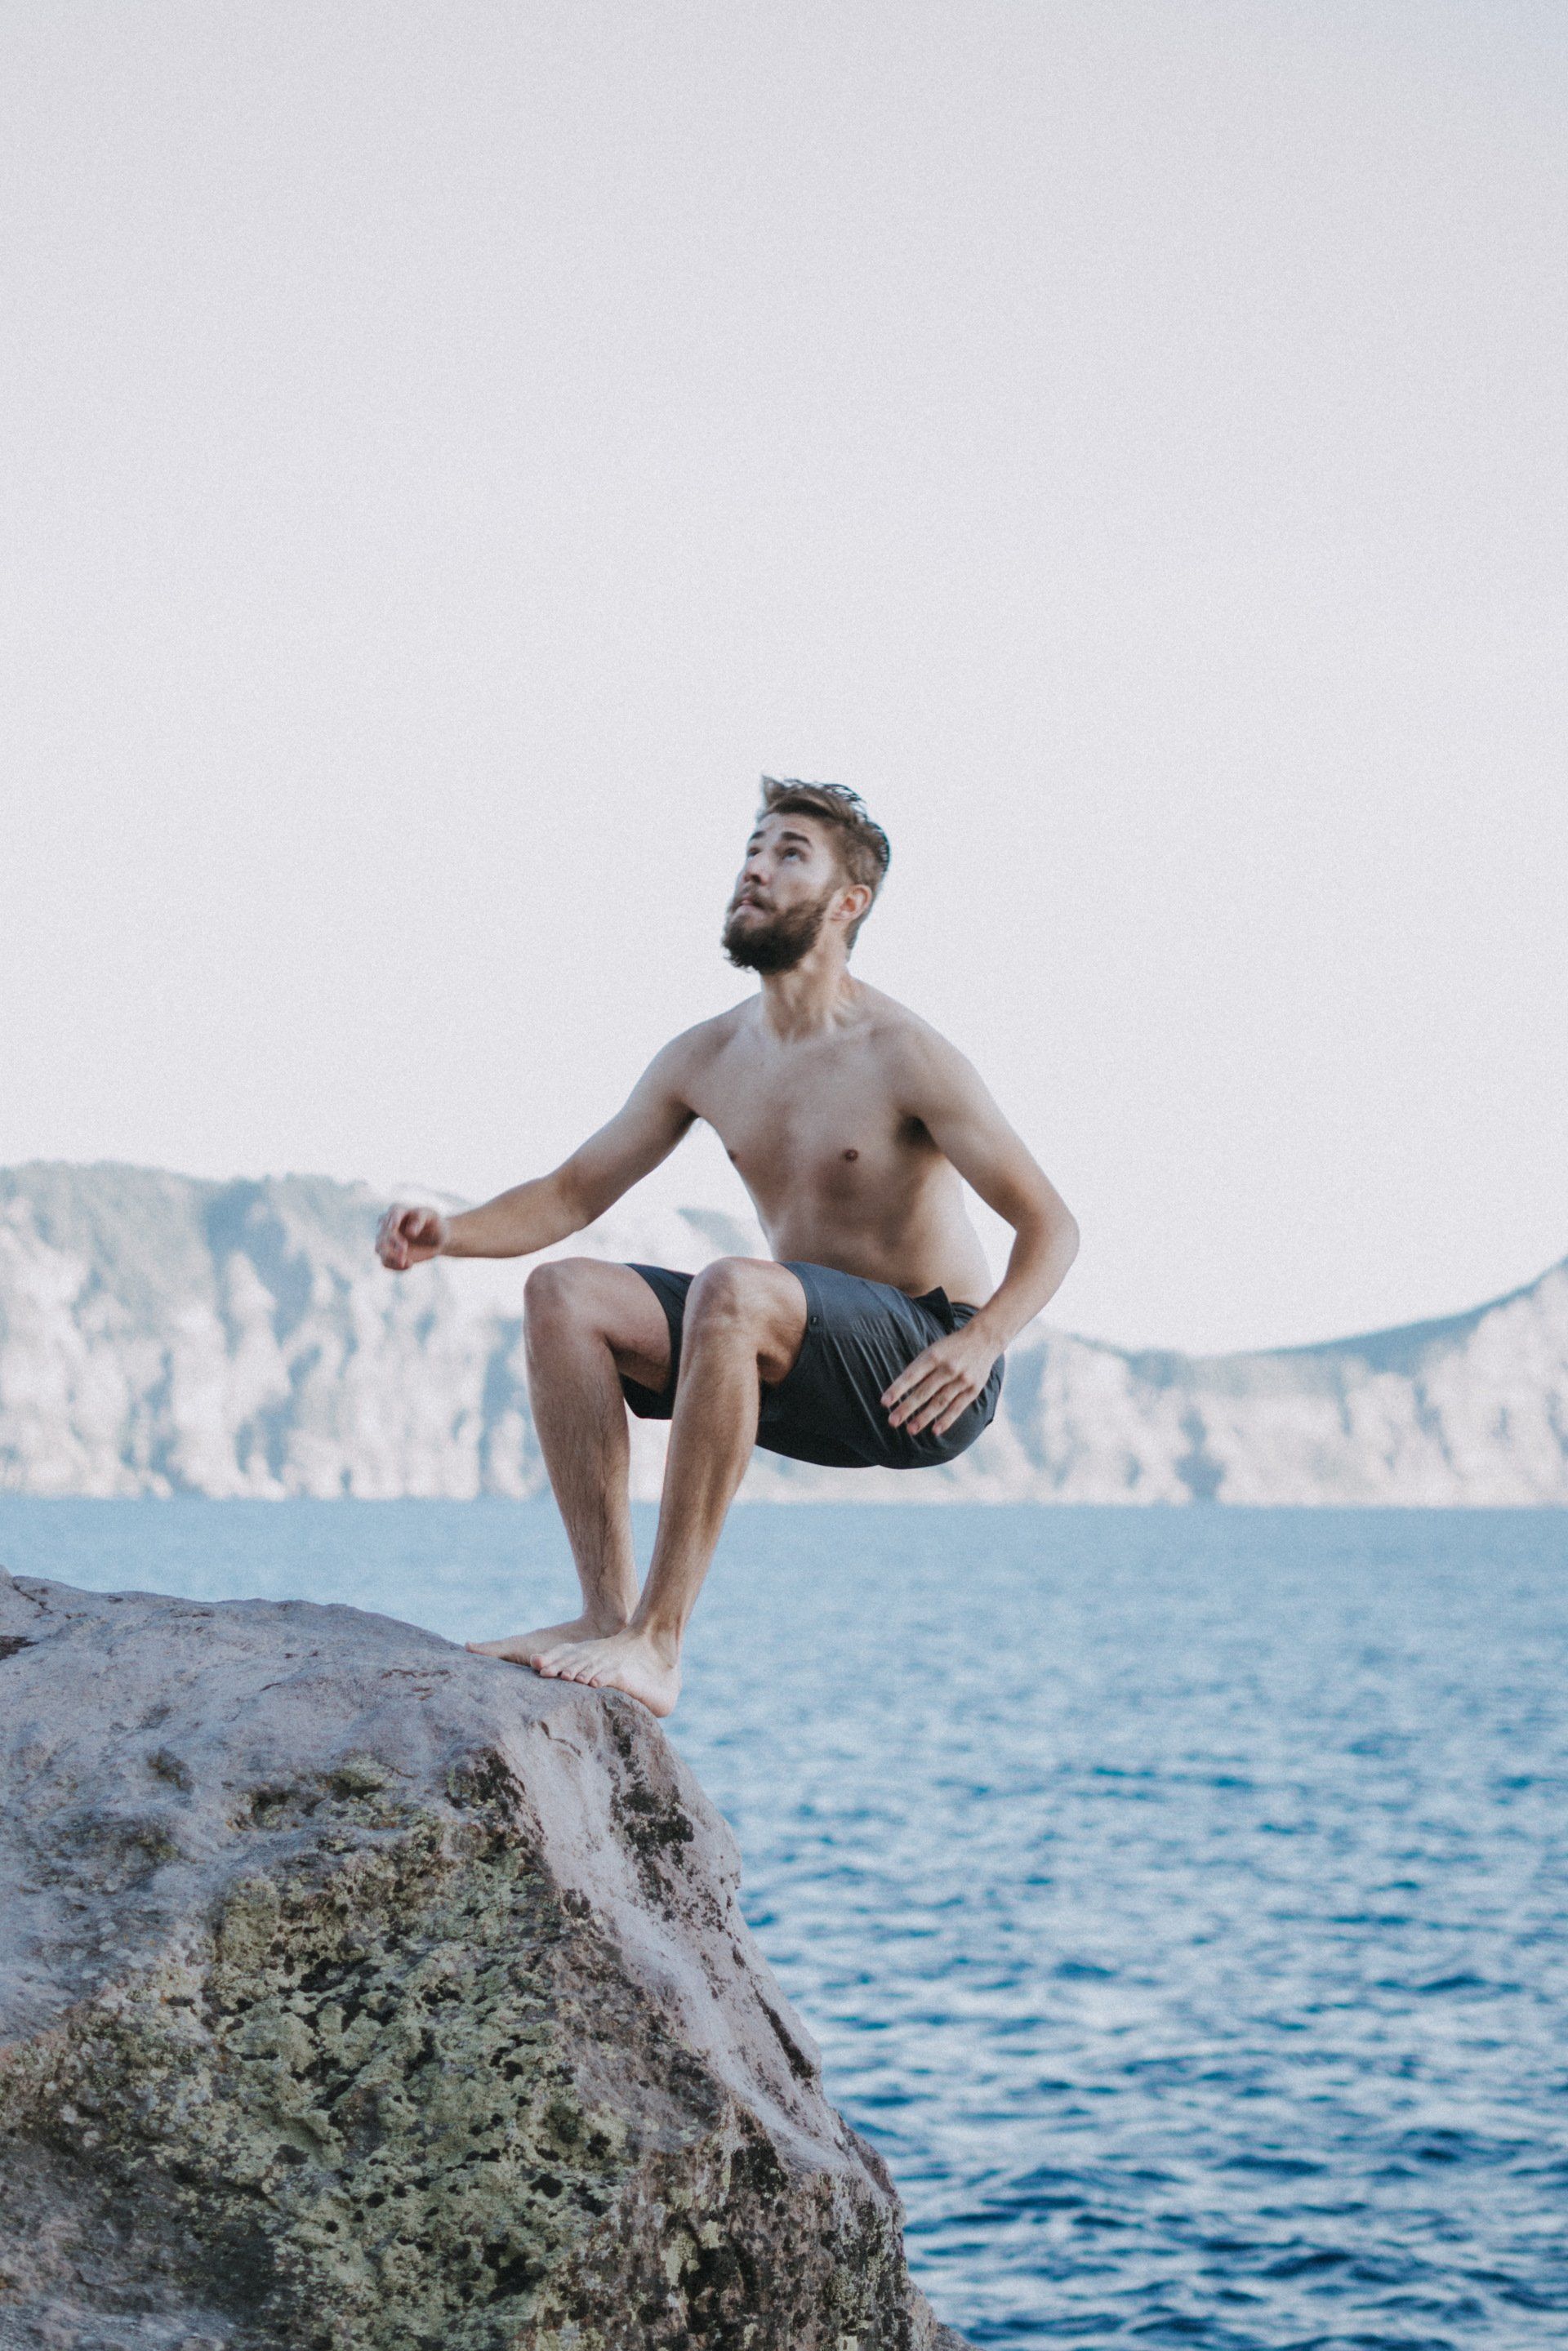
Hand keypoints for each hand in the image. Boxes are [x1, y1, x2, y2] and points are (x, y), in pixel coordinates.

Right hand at [376, 1203, 449, 1271]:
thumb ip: (420, 1219)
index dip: (392, 1220)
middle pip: (383, 1232)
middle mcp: (388, 1224)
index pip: (393, 1212)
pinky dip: (394, 1265)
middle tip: (404, 1249)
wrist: (436, 1239)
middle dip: (392, 1242)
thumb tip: (410, 1232)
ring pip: (379, 1248)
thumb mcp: (432, 1218)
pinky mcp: (389, 1254)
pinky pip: (385, 1262)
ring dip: (391, 1256)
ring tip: (407, 1261)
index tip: (393, 1227)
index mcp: (398, 1210)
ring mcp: (386, 1239)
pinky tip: (409, 1264)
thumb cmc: (434, 1224)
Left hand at [882, 1320, 999, 1437]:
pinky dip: (946, 1420)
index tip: (884, 1402)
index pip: (912, 1375)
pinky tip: (935, 1431)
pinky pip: (958, 1407)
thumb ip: (920, 1368)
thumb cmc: (951, 1347)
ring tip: (910, 1430)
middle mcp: (948, 1368)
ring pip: (939, 1402)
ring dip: (924, 1417)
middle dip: (907, 1408)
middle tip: (892, 1422)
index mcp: (934, 1355)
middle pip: (924, 1391)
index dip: (897, 1389)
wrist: (983, 1339)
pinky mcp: (973, 1389)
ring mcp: (962, 1379)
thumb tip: (900, 1390)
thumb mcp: (933, 1350)